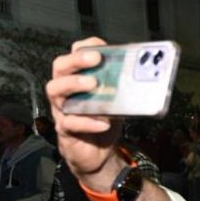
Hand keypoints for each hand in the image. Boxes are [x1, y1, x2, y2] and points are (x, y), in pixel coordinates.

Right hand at [45, 37, 125, 190]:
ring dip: (74, 84)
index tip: (99, 47)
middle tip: (95, 59)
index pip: (72, 56)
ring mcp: (61, 109)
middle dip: (76, 60)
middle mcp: (64, 91)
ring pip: (55, 90)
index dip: (83, 48)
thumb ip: (121, 88)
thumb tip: (143, 74)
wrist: (98, 153)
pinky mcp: (65, 129)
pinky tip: (103, 122)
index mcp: (76, 80)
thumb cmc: (104, 122)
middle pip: (60, 68)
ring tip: (93, 84)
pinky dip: (87, 122)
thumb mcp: (116, 101)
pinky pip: (70, 123)